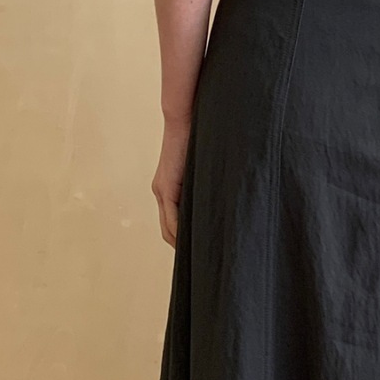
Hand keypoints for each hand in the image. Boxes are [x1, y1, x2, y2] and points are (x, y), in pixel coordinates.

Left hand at [153, 116, 191, 246]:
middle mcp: (160, 193)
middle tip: (201, 259)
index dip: (185, 239)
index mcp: (168, 189)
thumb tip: (219, 199)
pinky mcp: (166, 188)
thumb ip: (204, 186)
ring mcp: (161, 191)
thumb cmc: (198, 140)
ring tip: (201, 255)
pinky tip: (195, 242)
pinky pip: (172, 220)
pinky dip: (182, 233)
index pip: (173, 223)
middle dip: (183, 247)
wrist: (184, 120)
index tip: (199, 250)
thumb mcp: (201, 169)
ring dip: (183, 244)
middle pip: (168, 231)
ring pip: (169, 229)